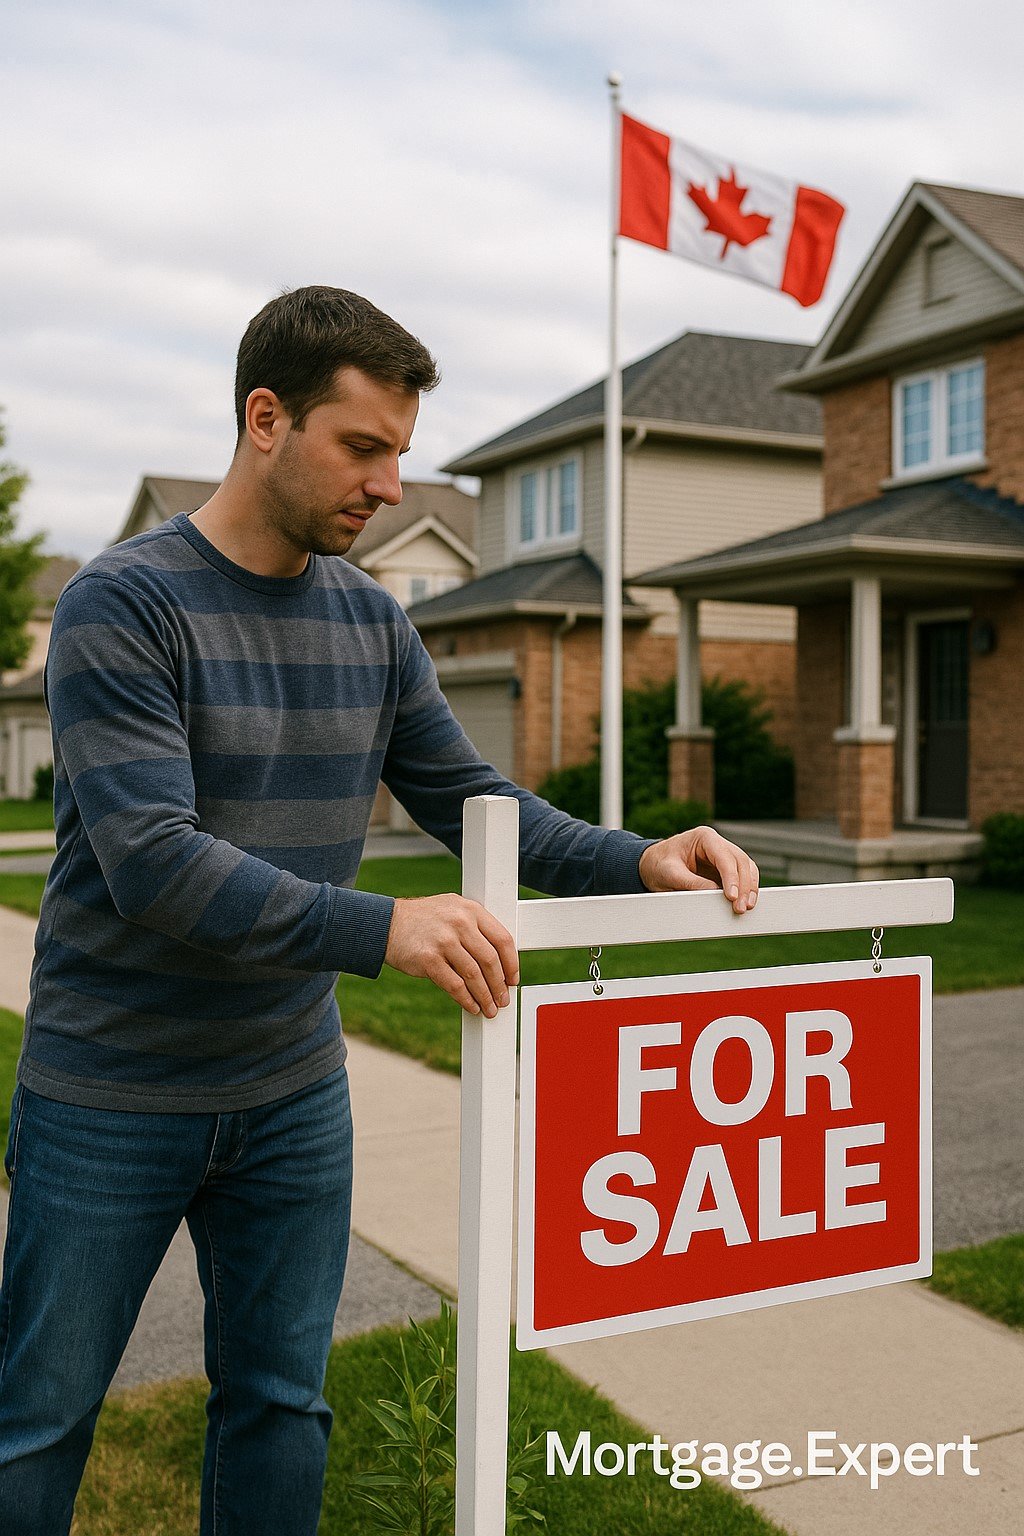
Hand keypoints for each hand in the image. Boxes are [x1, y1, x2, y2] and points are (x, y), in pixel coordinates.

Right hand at [384, 894, 518, 1016]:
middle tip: (503, 999)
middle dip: (499, 985)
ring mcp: (444, 941)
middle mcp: (460, 922)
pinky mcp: (429, 959)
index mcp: (471, 909)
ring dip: (485, 996)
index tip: (513, 979)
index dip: (511, 964)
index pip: (502, 939)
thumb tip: (501, 962)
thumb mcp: (454, 911)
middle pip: (490, 960)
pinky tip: (472, 1007)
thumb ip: (476, 928)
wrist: (388, 924)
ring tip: (490, 1008)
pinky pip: (455, 985)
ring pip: (474, 975)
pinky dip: (466, 1000)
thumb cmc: (426, 920)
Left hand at [638, 826, 758, 913]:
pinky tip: (745, 902)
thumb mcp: (669, 874)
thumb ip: (691, 883)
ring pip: (746, 868)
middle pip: (740, 861)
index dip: (731, 877)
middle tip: (741, 907)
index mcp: (703, 837)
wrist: (651, 866)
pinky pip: (742, 877)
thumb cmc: (657, 865)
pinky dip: (745, 889)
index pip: (724, 856)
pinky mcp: (724, 870)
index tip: (731, 897)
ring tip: (746, 907)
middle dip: (743, 885)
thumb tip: (715, 894)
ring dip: (749, 888)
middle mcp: (717, 844)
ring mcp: (723, 856)